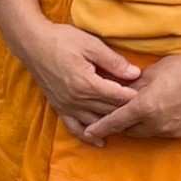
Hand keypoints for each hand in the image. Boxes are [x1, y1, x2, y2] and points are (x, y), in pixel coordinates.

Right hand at [19, 21, 138, 141]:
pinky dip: (87, 136)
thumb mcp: (90, 45)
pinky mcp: (59, 107)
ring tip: (127, 125)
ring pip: (95, 121)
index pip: (117, 96)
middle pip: (108, 111)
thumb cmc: (61, 39)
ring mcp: (66, 106)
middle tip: (143, 110)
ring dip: (111, 124)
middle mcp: (76, 99)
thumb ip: (113, 61)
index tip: (148, 96)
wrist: (32, 43)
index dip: (134, 97)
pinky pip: (74, 127)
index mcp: (86, 83)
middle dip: (126, 111)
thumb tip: (135, 74)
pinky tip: (100, 141)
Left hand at [81, 51, 180, 144]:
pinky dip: (163, 125)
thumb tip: (118, 91)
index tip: (88, 132)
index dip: (100, 127)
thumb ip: (132, 86)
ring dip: (143, 125)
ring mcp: (173, 131)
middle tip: (120, 114)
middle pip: (131, 130)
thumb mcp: (151, 73)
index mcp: (144, 107)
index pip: (115, 121)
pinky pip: (168, 132)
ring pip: (149, 133)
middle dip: (124, 124)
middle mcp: (157, 123)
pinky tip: (169, 112)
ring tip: (146, 111)